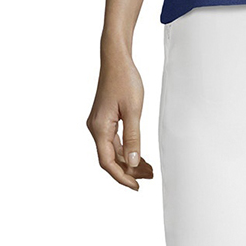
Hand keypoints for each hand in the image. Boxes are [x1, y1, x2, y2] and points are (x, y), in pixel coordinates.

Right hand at [87, 44, 154, 190]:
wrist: (116, 59)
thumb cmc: (124, 80)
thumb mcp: (133, 110)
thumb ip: (133, 137)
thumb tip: (132, 161)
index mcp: (99, 128)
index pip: (107, 162)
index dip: (122, 177)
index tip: (137, 186)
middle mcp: (95, 128)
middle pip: (110, 159)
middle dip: (129, 170)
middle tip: (150, 177)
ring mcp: (99, 124)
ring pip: (113, 151)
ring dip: (129, 161)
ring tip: (149, 169)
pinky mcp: (104, 119)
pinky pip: (114, 141)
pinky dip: (127, 150)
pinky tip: (139, 155)